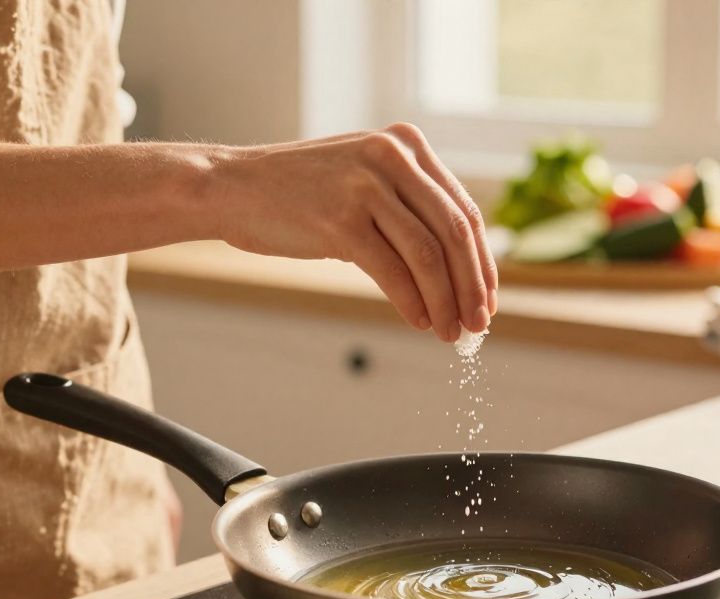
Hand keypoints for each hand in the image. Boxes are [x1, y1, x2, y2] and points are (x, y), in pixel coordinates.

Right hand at [207, 123, 496, 341]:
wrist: (231, 187)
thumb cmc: (299, 193)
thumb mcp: (363, 180)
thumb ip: (407, 209)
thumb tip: (457, 273)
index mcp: (406, 145)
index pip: (463, 211)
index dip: (482, 262)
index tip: (487, 299)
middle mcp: (392, 157)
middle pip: (454, 232)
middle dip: (471, 286)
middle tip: (478, 324)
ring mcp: (365, 186)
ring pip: (427, 255)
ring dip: (445, 301)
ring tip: (449, 332)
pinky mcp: (340, 220)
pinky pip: (391, 270)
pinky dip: (412, 302)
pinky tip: (419, 321)